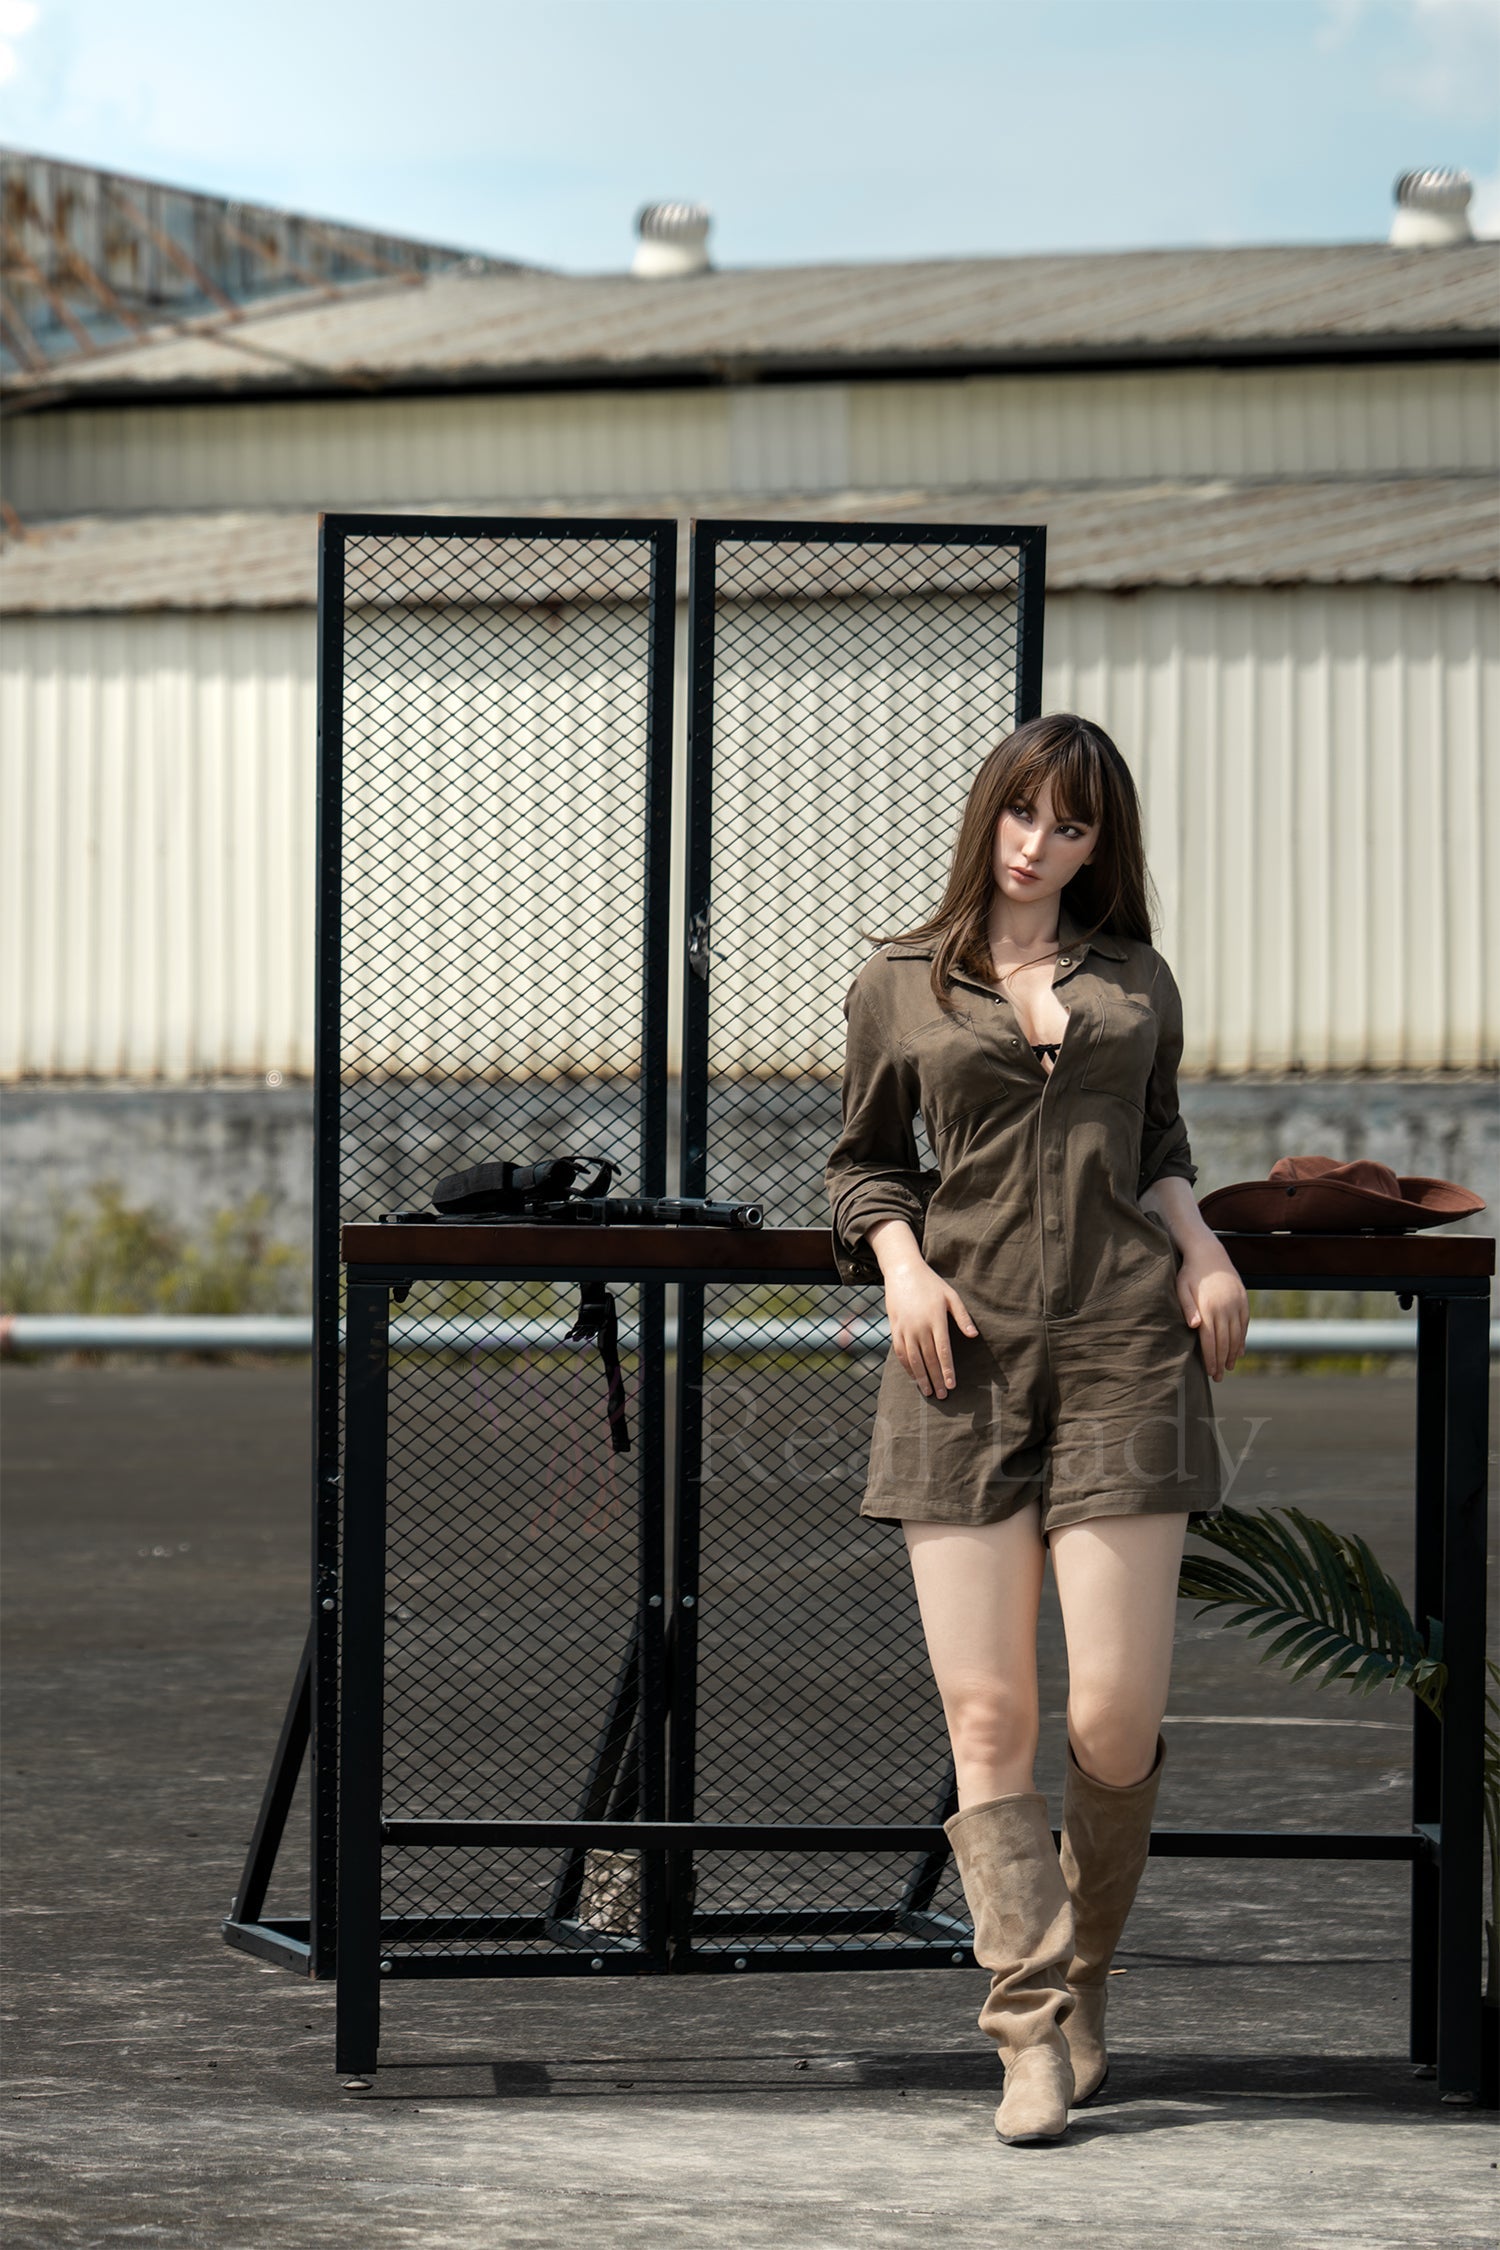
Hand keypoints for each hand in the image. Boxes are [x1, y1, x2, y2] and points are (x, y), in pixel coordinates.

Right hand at [881, 1257, 978, 1397]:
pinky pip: (900, 1352)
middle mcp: (919, 1327)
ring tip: (928, 1391)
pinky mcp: (895, 1328)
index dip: (947, 1370)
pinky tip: (914, 1376)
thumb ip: (963, 1316)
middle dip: (936, 1379)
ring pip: (913, 1359)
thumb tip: (973, 1335)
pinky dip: (907, 1367)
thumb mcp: (951, 1296)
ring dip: (921, 1377)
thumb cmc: (931, 1284)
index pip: (942, 1351)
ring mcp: (905, 1328)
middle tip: (943, 1395)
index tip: (952, 1385)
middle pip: (928, 1359)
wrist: (902, 1272)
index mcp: (936, 1319)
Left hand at [1175, 1252, 1248, 1381]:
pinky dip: (1242, 1340)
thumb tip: (1194, 1326)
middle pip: (1224, 1342)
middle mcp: (1225, 1308)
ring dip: (1233, 1354)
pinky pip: (1244, 1325)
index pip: (1210, 1341)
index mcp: (1208, 1308)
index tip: (1210, 1373)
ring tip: (1228, 1367)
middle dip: (1221, 1362)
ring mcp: (1236, 1304)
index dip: (1211, 1359)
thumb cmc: (1190, 1273)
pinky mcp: (1244, 1301)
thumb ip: (1187, 1307)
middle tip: (1218, 1377)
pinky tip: (1239, 1351)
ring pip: (1237, 1335)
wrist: (1209, 1253)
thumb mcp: (1182, 1288)